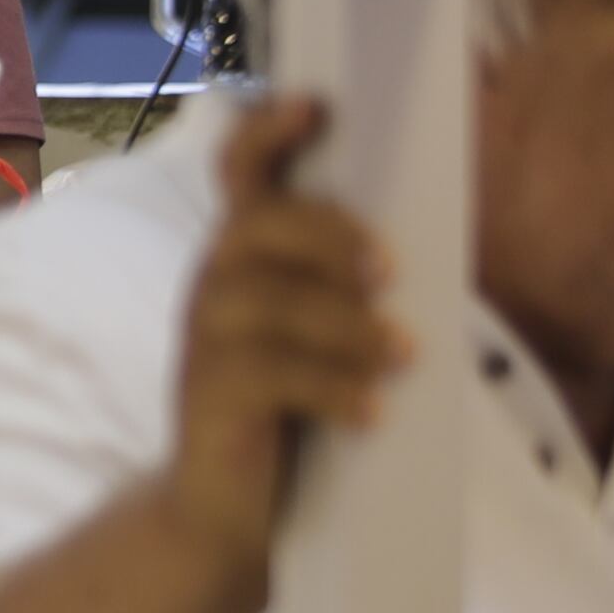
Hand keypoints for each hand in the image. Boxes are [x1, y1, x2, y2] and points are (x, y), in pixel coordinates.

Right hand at [160, 96, 408, 580]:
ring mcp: (205, 342)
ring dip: (345, 324)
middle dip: (326, 237)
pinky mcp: (210, 398)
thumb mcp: (314, 332)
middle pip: (255, 229)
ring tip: (401, 355)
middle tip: (389, 272)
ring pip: (267, 303)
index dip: (268, 134)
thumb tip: (408, 257)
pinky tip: (371, 410)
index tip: (315, 105)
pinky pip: (270, 375)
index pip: (240, 176)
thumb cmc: (284, 408)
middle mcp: (213, 286)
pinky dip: (332, 387)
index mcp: (243, 257)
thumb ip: (339, 285)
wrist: (225, 507)